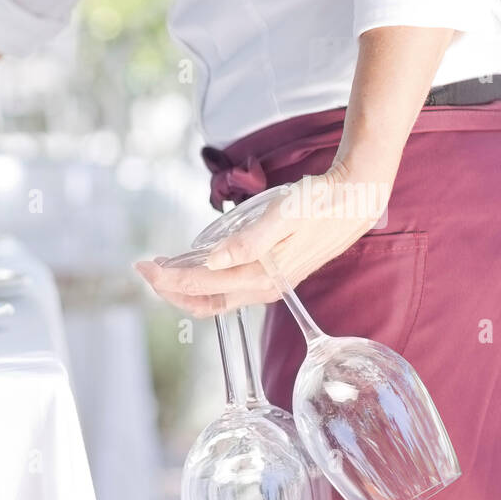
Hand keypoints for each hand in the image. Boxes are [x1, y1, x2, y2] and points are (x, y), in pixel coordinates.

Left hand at [134, 164, 391, 316]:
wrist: (357, 198)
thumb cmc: (321, 200)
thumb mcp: (285, 213)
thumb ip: (249, 241)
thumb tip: (214, 261)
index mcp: (261, 276)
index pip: (200, 285)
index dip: (166, 279)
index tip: (143, 266)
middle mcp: (262, 288)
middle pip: (203, 301)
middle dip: (169, 289)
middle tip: (145, 268)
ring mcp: (268, 285)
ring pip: (215, 298)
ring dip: (186, 287)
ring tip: (163, 267)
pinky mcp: (273, 276)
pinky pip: (229, 290)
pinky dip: (205, 283)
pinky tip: (196, 267)